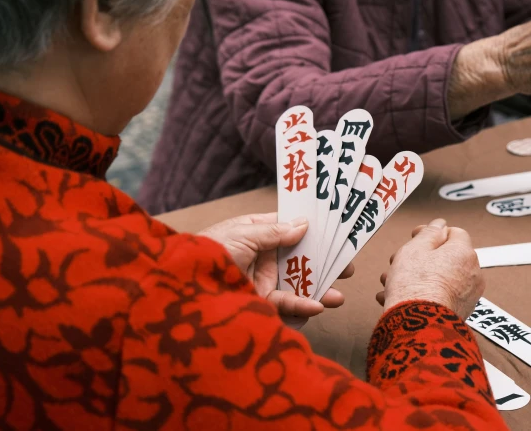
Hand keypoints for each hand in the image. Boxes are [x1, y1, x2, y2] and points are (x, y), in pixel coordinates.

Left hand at [199, 213, 354, 319]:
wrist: (182, 286)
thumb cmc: (208, 250)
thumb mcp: (242, 234)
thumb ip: (274, 231)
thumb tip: (303, 223)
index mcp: (255, 232)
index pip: (287, 227)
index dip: (311, 228)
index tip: (336, 229)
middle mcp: (261, 255)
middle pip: (299, 256)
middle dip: (324, 261)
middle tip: (349, 265)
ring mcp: (261, 279)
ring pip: (297, 282)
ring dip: (319, 288)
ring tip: (340, 295)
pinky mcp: (259, 301)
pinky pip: (285, 303)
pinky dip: (302, 306)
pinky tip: (318, 306)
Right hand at [375, 219, 483, 319]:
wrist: (419, 326)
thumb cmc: (415, 285)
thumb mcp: (415, 249)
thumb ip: (429, 233)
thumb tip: (440, 224)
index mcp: (464, 253)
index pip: (454, 233)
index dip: (432, 232)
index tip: (414, 236)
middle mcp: (472, 273)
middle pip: (445, 257)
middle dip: (420, 258)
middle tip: (397, 261)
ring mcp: (468, 296)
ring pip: (440, 278)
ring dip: (417, 277)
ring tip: (391, 283)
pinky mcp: (460, 313)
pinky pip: (440, 296)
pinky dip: (423, 294)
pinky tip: (398, 298)